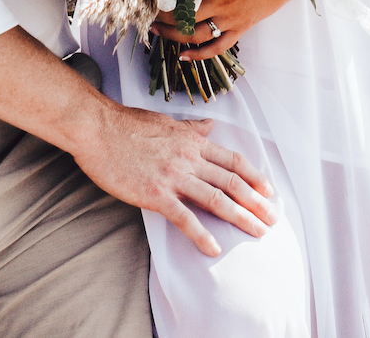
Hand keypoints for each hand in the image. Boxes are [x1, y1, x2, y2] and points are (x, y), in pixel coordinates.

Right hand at [70, 102, 276, 256]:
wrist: (97, 129)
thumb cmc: (127, 124)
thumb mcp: (165, 121)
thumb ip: (190, 127)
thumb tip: (210, 125)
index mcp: (192, 142)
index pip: (232, 161)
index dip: (254, 177)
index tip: (269, 191)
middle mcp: (188, 158)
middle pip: (231, 182)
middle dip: (256, 202)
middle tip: (272, 219)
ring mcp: (173, 176)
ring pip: (216, 199)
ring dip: (240, 217)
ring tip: (257, 232)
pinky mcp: (156, 194)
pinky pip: (184, 218)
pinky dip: (201, 234)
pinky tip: (214, 248)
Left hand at [152, 0, 304, 60]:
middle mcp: (222, 6)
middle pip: (185, 17)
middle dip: (164, 17)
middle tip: (148, 16)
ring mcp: (230, 22)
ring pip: (196, 35)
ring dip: (174, 34)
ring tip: (157, 31)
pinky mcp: (239, 31)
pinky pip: (216, 48)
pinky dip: (199, 55)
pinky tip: (182, 57)